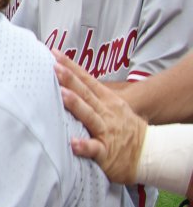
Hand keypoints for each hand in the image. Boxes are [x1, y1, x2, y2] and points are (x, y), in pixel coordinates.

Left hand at [53, 50, 145, 183]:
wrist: (151, 153)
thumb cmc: (125, 130)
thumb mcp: (114, 108)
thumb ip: (92, 97)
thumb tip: (67, 85)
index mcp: (107, 101)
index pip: (87, 80)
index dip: (71, 67)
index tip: (54, 53)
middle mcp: (106, 113)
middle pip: (86, 93)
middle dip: (70, 80)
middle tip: (54, 67)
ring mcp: (107, 131)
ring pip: (90, 116)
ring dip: (76, 105)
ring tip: (62, 94)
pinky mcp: (106, 152)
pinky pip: (95, 148)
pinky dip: (84, 146)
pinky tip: (73, 143)